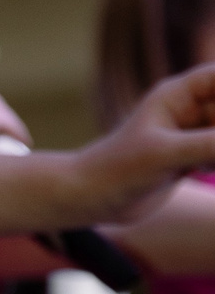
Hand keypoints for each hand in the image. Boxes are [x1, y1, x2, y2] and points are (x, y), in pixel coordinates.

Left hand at [79, 64, 214, 221]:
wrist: (91, 198)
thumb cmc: (117, 169)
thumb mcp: (166, 154)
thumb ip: (212, 144)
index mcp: (175, 95)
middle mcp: (185, 110)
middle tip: (210, 152)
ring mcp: (189, 134)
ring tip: (206, 165)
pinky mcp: (191, 158)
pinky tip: (205, 171)